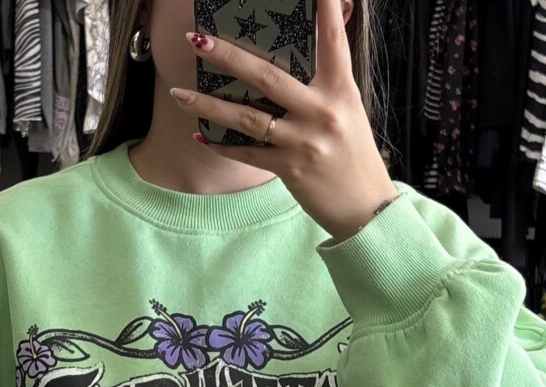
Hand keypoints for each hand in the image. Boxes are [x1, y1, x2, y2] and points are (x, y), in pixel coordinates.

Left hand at [172, 0, 398, 241]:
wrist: (365, 207)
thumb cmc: (354, 154)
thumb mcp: (349, 108)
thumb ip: (328, 78)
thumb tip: (306, 49)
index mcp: (341, 89)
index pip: (331, 38)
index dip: (322, 7)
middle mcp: (322, 111)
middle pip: (267, 76)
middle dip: (228, 56)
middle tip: (198, 39)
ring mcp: (304, 142)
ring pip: (247, 117)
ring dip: (208, 105)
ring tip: (179, 94)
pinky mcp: (290, 169)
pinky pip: (247, 153)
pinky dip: (220, 145)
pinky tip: (199, 134)